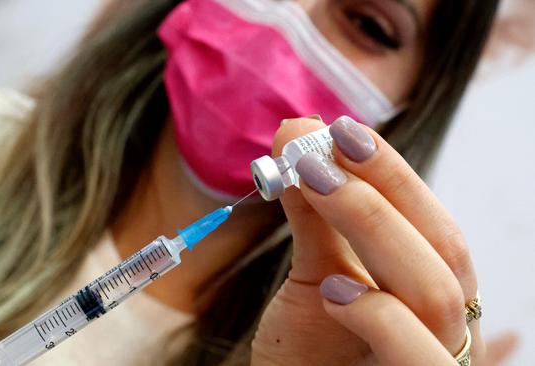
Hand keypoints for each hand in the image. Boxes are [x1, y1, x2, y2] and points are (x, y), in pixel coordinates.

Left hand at [251, 117, 484, 364]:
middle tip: (317, 152)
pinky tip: (330, 291)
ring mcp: (433, 361)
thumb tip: (299, 134)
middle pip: (446, 250)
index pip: (435, 224)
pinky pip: (418, 359)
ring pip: (439, 296)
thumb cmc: (308, 345)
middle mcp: (450, 326)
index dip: (393, 175)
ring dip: (374, 228)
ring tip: (313, 190)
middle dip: (380, 193)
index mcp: (436, 288)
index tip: (342, 131)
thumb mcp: (316, 273)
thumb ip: (315, 212)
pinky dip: (377, 315)